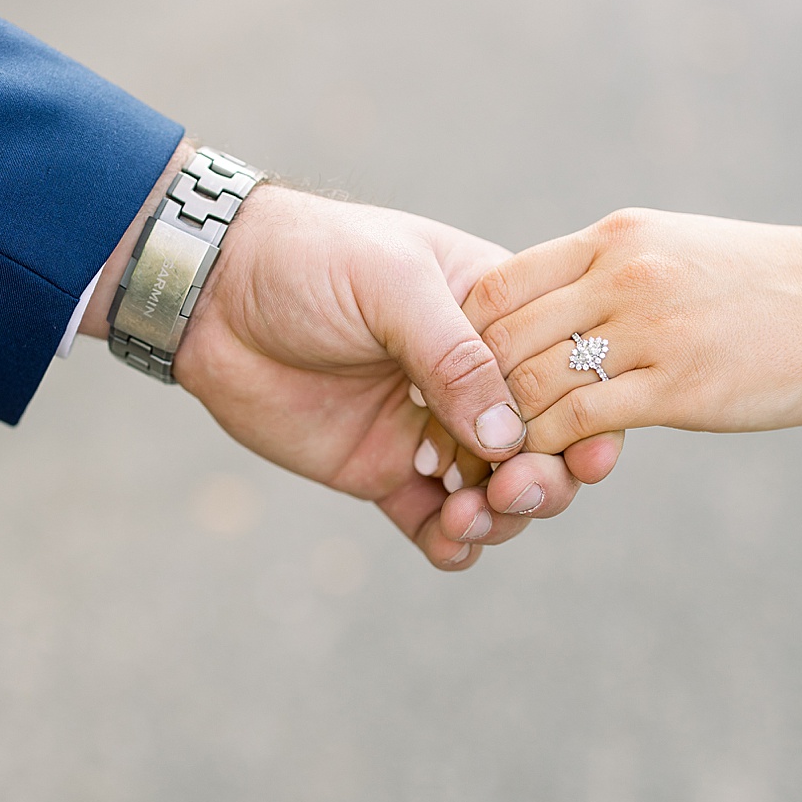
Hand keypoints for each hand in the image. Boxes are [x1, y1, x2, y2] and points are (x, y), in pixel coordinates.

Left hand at [167, 180, 612, 569]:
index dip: (586, 418)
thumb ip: (453, 356)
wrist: (213, 292)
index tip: (588, 453)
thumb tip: (507, 436)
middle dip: (543, 479)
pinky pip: (434, 520)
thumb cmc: (311, 258)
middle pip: (541, 446)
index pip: (566, 374)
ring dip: (498, 516)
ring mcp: (431, 427)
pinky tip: (448, 541)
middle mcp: (473, 377)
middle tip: (513, 491)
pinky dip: (453, 542)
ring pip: (495, 492)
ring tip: (467, 516)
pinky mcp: (384, 469)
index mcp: (496, 316)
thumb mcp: (392, 285)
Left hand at [462, 208, 801, 452]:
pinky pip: (579, 421)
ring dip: (500, 429)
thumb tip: (556, 310)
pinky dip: (546, 449)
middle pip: (499, 336)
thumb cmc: (774, 285)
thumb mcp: (680, 252)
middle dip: (465, 392)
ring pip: (531, 382)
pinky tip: (545, 468)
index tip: (458, 382)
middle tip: (451, 436)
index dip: (461, 338)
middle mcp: (623, 272)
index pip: (497, 285)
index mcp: (616, 238)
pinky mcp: (681, 385)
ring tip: (488, 462)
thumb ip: (613, 274)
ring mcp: (651, 327)